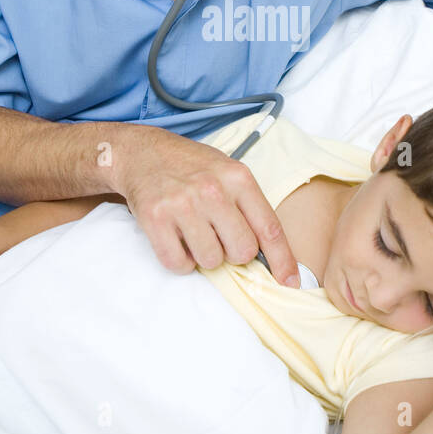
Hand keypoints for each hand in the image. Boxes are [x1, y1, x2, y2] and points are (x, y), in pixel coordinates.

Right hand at [112, 124, 300, 286]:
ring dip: (204, 255)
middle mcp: (212, 190)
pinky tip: (177, 238)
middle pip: (242, 251)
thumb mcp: (228, 172)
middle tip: (219, 236)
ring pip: (211, 260)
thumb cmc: (192, 167)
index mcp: (238, 177)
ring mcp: (182, 204)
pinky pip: (178, 263)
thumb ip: (248, 207)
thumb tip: (269, 253)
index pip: (269, 228)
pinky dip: (180, 260)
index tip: (289, 281)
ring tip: (194, 232)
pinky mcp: (155, 218)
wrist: (143, 153)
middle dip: (233, 253)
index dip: (282, 260)